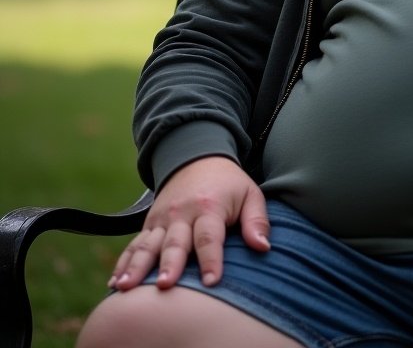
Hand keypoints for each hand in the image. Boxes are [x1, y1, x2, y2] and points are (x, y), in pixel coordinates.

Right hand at [109, 156, 269, 291]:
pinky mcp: (149, 224)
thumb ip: (257, 221)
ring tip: (126, 288)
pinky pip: (134, 245)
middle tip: (165, 286)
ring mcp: (162, 219)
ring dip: (136, 267)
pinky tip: (115, 283)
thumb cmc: (228, 184)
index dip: (211, 259)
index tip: (212, 281)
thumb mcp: (250, 194)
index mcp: (209, 207)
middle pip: (175, 243)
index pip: (210, 237)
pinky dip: (123, 263)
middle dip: (170, 265)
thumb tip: (263, 247)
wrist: (197, 157)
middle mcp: (182, 213)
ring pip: (147, 246)